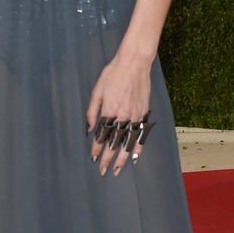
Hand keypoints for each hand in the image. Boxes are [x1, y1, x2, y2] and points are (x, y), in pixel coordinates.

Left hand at [85, 54, 153, 176]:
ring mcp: (135, 114)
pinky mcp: (144, 112)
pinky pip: (141, 133)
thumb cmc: (113, 73)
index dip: (97, 148)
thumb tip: (89, 128)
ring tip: (118, 169)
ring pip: (128, 141)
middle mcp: (123, 115)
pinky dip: (138, 146)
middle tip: (103, 170)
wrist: (134, 62)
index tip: (93, 158)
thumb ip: (92, 111)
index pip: (101, 135)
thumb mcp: (97, 90)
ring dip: (122, 157)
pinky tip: (134, 156)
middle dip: (108, 158)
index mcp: (109, 110)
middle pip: (114, 142)